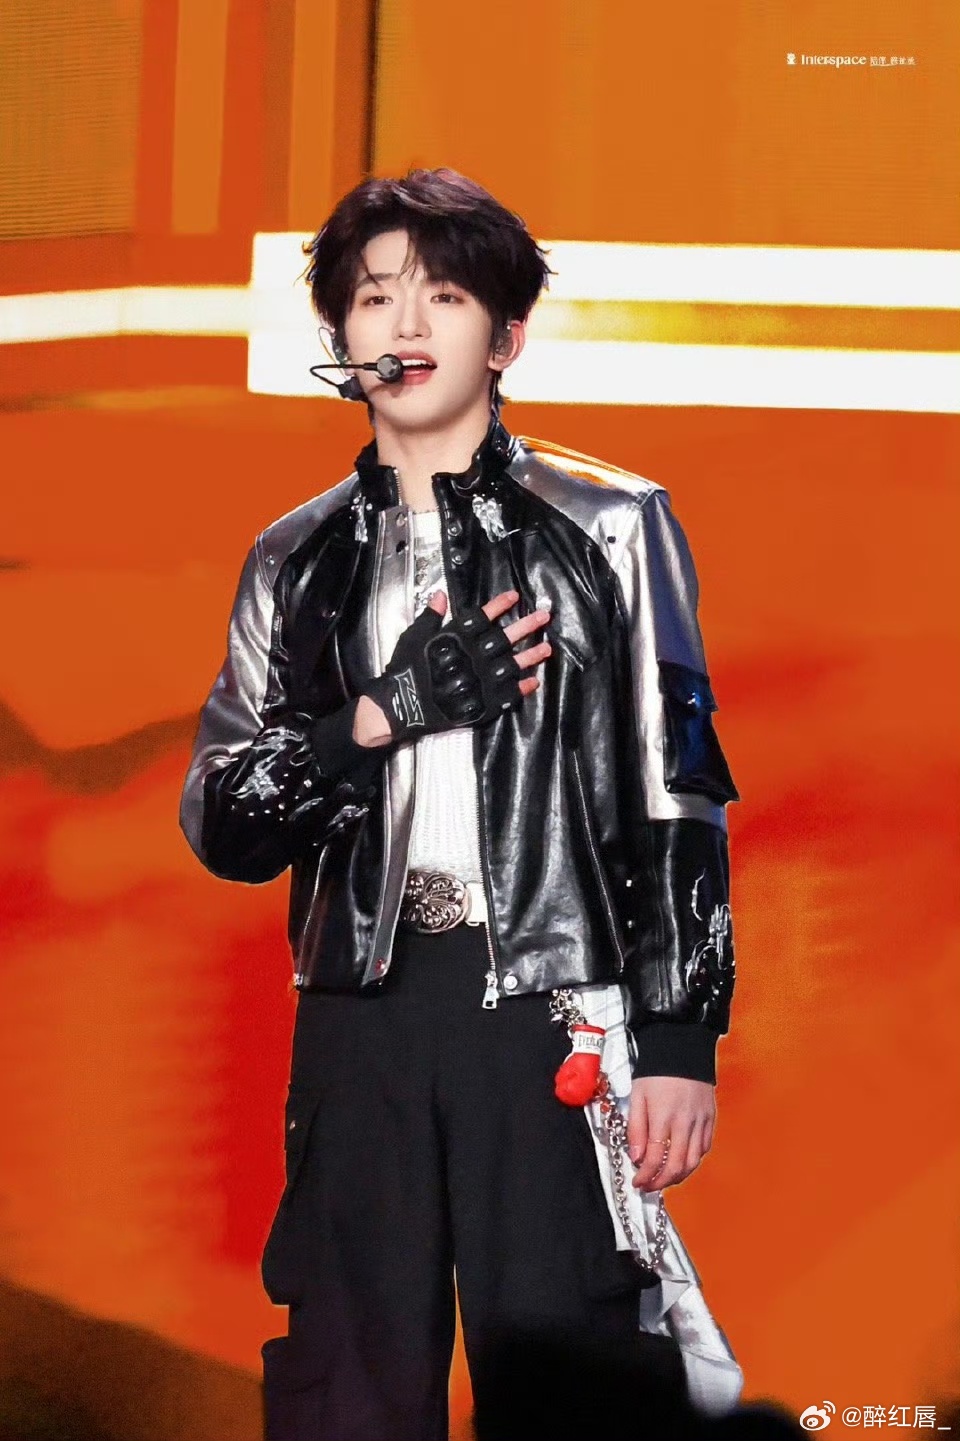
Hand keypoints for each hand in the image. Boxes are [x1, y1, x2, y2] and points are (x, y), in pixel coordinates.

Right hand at [358, 588, 550, 745]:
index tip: (515, 596)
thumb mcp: (414, 636)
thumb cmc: (406, 669)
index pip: (482, 617)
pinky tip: (534, 680)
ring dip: (531, 656)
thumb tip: (441, 594)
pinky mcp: (482, 703)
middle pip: (505, 638)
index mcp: (457, 638)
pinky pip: (508, 694)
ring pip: (512, 665)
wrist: (402, 706)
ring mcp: (480, 680)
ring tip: (548, 648)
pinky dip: (522, 688)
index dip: (499, 605)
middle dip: (526, 626)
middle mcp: (473, 656)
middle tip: (545, 616)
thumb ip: (431, 616)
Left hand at [626, 1076, 715, 1191]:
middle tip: (649, 1186)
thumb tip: (637, 1158)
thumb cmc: (656, 1072)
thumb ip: (636, 1129)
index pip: (654, 1159)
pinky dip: (692, 1160)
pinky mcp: (710, 1119)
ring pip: (693, 1162)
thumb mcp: (637, 1097)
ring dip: (678, 1176)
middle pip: (676, 1167)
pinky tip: (681, 1161)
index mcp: (663, 1117)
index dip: (645, 1176)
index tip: (637, 1182)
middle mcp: (684, 1123)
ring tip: (664, 1178)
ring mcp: (700, 1122)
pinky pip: (704, 1148)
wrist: (681, 1050)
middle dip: (660, 1182)